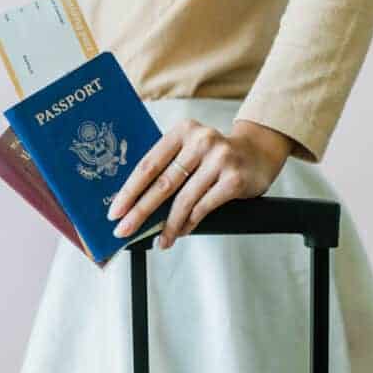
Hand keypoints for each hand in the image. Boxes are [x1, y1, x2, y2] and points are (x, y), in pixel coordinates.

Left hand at [106, 118, 295, 248]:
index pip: (148, 165)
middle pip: (162, 183)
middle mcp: (200, 141)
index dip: (129, 191)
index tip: (114, 211)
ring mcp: (219, 159)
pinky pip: (203, 207)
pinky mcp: (234, 178)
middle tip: (124, 231)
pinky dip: (189, 223)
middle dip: (140, 212)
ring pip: (184, 200)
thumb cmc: (212, 156)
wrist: (258, 152)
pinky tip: (180, 233)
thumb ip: (166, 168)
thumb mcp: (188, 150)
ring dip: (168, 225)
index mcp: (181, 132)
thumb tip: (133, 204)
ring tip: (160, 241)